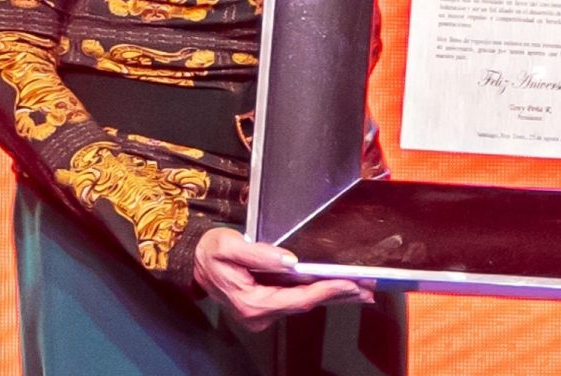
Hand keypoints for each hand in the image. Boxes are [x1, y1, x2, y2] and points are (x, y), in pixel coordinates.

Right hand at [193, 227, 373, 332]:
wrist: (192, 261)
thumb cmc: (209, 252)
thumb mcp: (228, 246)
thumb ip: (258, 254)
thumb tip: (288, 260)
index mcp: (251, 302)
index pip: (298, 298)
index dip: (326, 290)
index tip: (350, 283)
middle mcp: (258, 314)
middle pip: (306, 305)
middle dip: (338, 295)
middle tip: (368, 288)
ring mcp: (262, 314)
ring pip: (304, 304)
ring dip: (332, 295)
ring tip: (361, 289)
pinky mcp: (265, 307)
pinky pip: (296, 301)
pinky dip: (317, 294)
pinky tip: (335, 289)